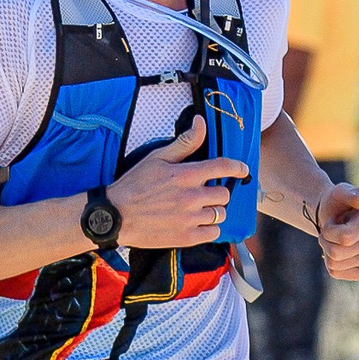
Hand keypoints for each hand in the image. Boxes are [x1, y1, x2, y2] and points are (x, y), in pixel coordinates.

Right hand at [105, 121, 241, 249]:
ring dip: (213, 211)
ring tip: (199, 210)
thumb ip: (184, 143)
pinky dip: (209, 229)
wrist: (116, 216)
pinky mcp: (186, 238)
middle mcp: (191, 197)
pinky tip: (198, 224)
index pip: (223, 167)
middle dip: (217, 193)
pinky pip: (213, 234)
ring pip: (220, 215)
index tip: (243, 170)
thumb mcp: (157, 158)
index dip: (238, 168)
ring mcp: (190, 219)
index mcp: (186, 175)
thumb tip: (201, 122)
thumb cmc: (134, 185)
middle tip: (205, 194)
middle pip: (224, 194)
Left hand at [316, 181, 358, 281]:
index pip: (343, 239)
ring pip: (334, 264)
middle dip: (325, 241)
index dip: (329, 230)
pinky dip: (330, 262)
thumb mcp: (340, 192)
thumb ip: (350, 193)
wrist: (336, 217)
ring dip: (327, 250)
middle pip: (336, 253)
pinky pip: (336, 273)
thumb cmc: (338, 203)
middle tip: (331, 232)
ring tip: (335, 240)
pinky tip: (340, 251)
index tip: (334, 221)